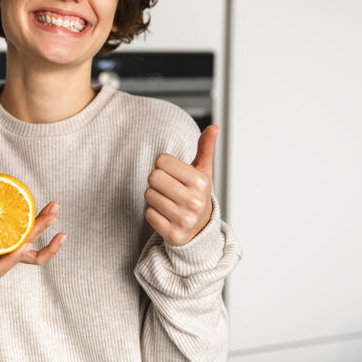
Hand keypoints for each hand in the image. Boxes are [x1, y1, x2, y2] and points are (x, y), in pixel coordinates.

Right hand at [0, 187, 65, 277]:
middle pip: (23, 250)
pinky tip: (50, 210)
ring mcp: (11, 250)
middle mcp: (0, 258)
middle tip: (51, 217)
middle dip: (38, 232)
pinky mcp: (18, 240)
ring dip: (46, 228)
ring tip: (54, 208)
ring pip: (33, 246)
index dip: (12, 259)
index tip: (22, 245)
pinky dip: (44, 227)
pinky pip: (34, 239)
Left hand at [144, 124, 217, 245]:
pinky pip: (148, 214)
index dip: (163, 165)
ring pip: (148, 195)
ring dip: (154, 196)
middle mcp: (195, 201)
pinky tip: (165, 214)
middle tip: (167, 187)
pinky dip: (153, 213)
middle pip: (153, 177)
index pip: (162, 160)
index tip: (172, 173)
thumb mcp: (203, 171)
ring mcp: (184, 219)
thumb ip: (205, 148)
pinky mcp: (173, 234)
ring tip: (168, 200)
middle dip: (156, 180)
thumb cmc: (196, 194)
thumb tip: (214, 127)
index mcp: (201, 182)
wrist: (200, 230)